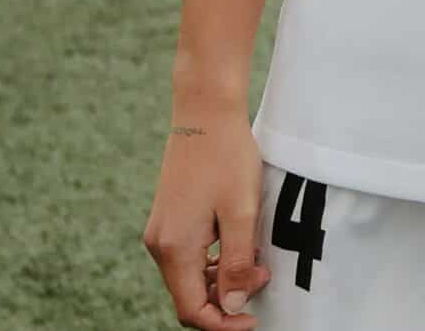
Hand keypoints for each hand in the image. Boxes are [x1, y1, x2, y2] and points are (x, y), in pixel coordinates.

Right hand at [140, 112, 266, 330]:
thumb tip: (233, 305)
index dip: (223, 322)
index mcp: (174, 248)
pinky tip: (241, 246)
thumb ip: (237, 261)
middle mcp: (160, 246)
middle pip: (188, 297)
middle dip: (226, 300)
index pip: (190, 310)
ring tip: (258, 261)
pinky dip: (214, 262)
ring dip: (222, 280)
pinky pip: (188, 258)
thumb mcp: (242, 212)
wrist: (205, 115)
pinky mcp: (170, 221)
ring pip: (188, 278)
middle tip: (264, 278)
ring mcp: (161, 233)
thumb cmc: (227, 158)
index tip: (254, 319)